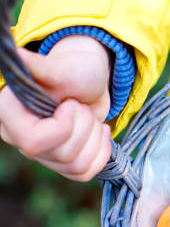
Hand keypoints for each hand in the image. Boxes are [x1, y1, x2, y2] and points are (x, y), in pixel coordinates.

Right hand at [0, 35, 112, 181]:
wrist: (88, 84)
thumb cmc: (73, 71)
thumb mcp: (60, 67)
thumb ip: (39, 66)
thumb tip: (18, 54)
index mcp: (10, 113)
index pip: (34, 141)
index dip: (63, 127)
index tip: (72, 105)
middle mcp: (19, 138)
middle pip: (62, 155)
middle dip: (85, 127)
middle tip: (81, 106)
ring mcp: (40, 154)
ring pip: (77, 166)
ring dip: (95, 138)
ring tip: (89, 116)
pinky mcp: (60, 163)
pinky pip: (85, 173)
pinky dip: (102, 152)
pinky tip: (100, 132)